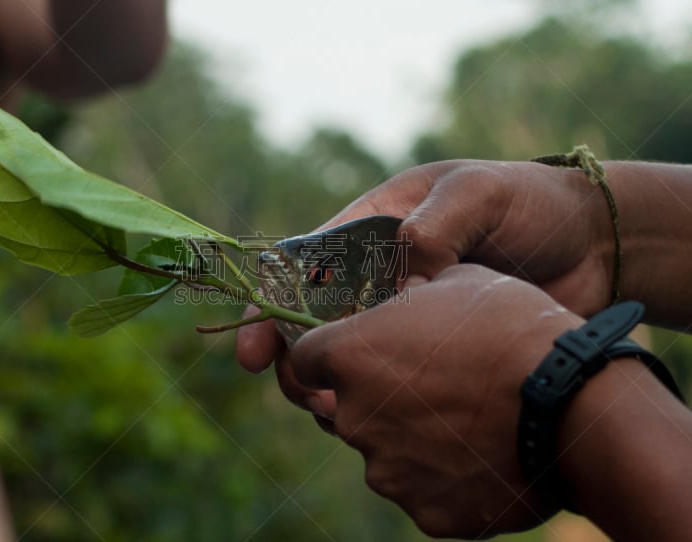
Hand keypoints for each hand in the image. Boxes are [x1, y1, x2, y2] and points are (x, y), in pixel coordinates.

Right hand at [237, 160, 609, 398]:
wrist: (594, 247)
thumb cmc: (531, 205)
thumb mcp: (480, 194)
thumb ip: (435, 227)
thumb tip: (403, 290)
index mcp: (373, 229)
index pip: (303, 265)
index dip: (270, 304)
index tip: (256, 347)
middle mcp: (379, 278)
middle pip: (313, 321)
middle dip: (294, 358)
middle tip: (301, 391)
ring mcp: (405, 318)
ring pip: (347, 358)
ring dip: (330, 387)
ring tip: (336, 412)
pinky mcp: (434, 352)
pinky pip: (391, 379)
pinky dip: (375, 401)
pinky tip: (378, 420)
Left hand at [287, 265, 583, 536]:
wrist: (575, 404)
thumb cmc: (513, 328)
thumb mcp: (458, 281)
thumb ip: (412, 294)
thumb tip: (406, 295)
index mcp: (352, 357)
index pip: (302, 359)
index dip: (323, 353)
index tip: (347, 351)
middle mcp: (355, 418)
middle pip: (341, 408)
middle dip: (372, 395)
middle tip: (425, 381)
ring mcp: (389, 472)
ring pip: (383, 451)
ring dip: (408, 436)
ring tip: (464, 416)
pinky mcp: (427, 512)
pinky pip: (422, 489)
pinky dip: (442, 474)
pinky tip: (481, 451)